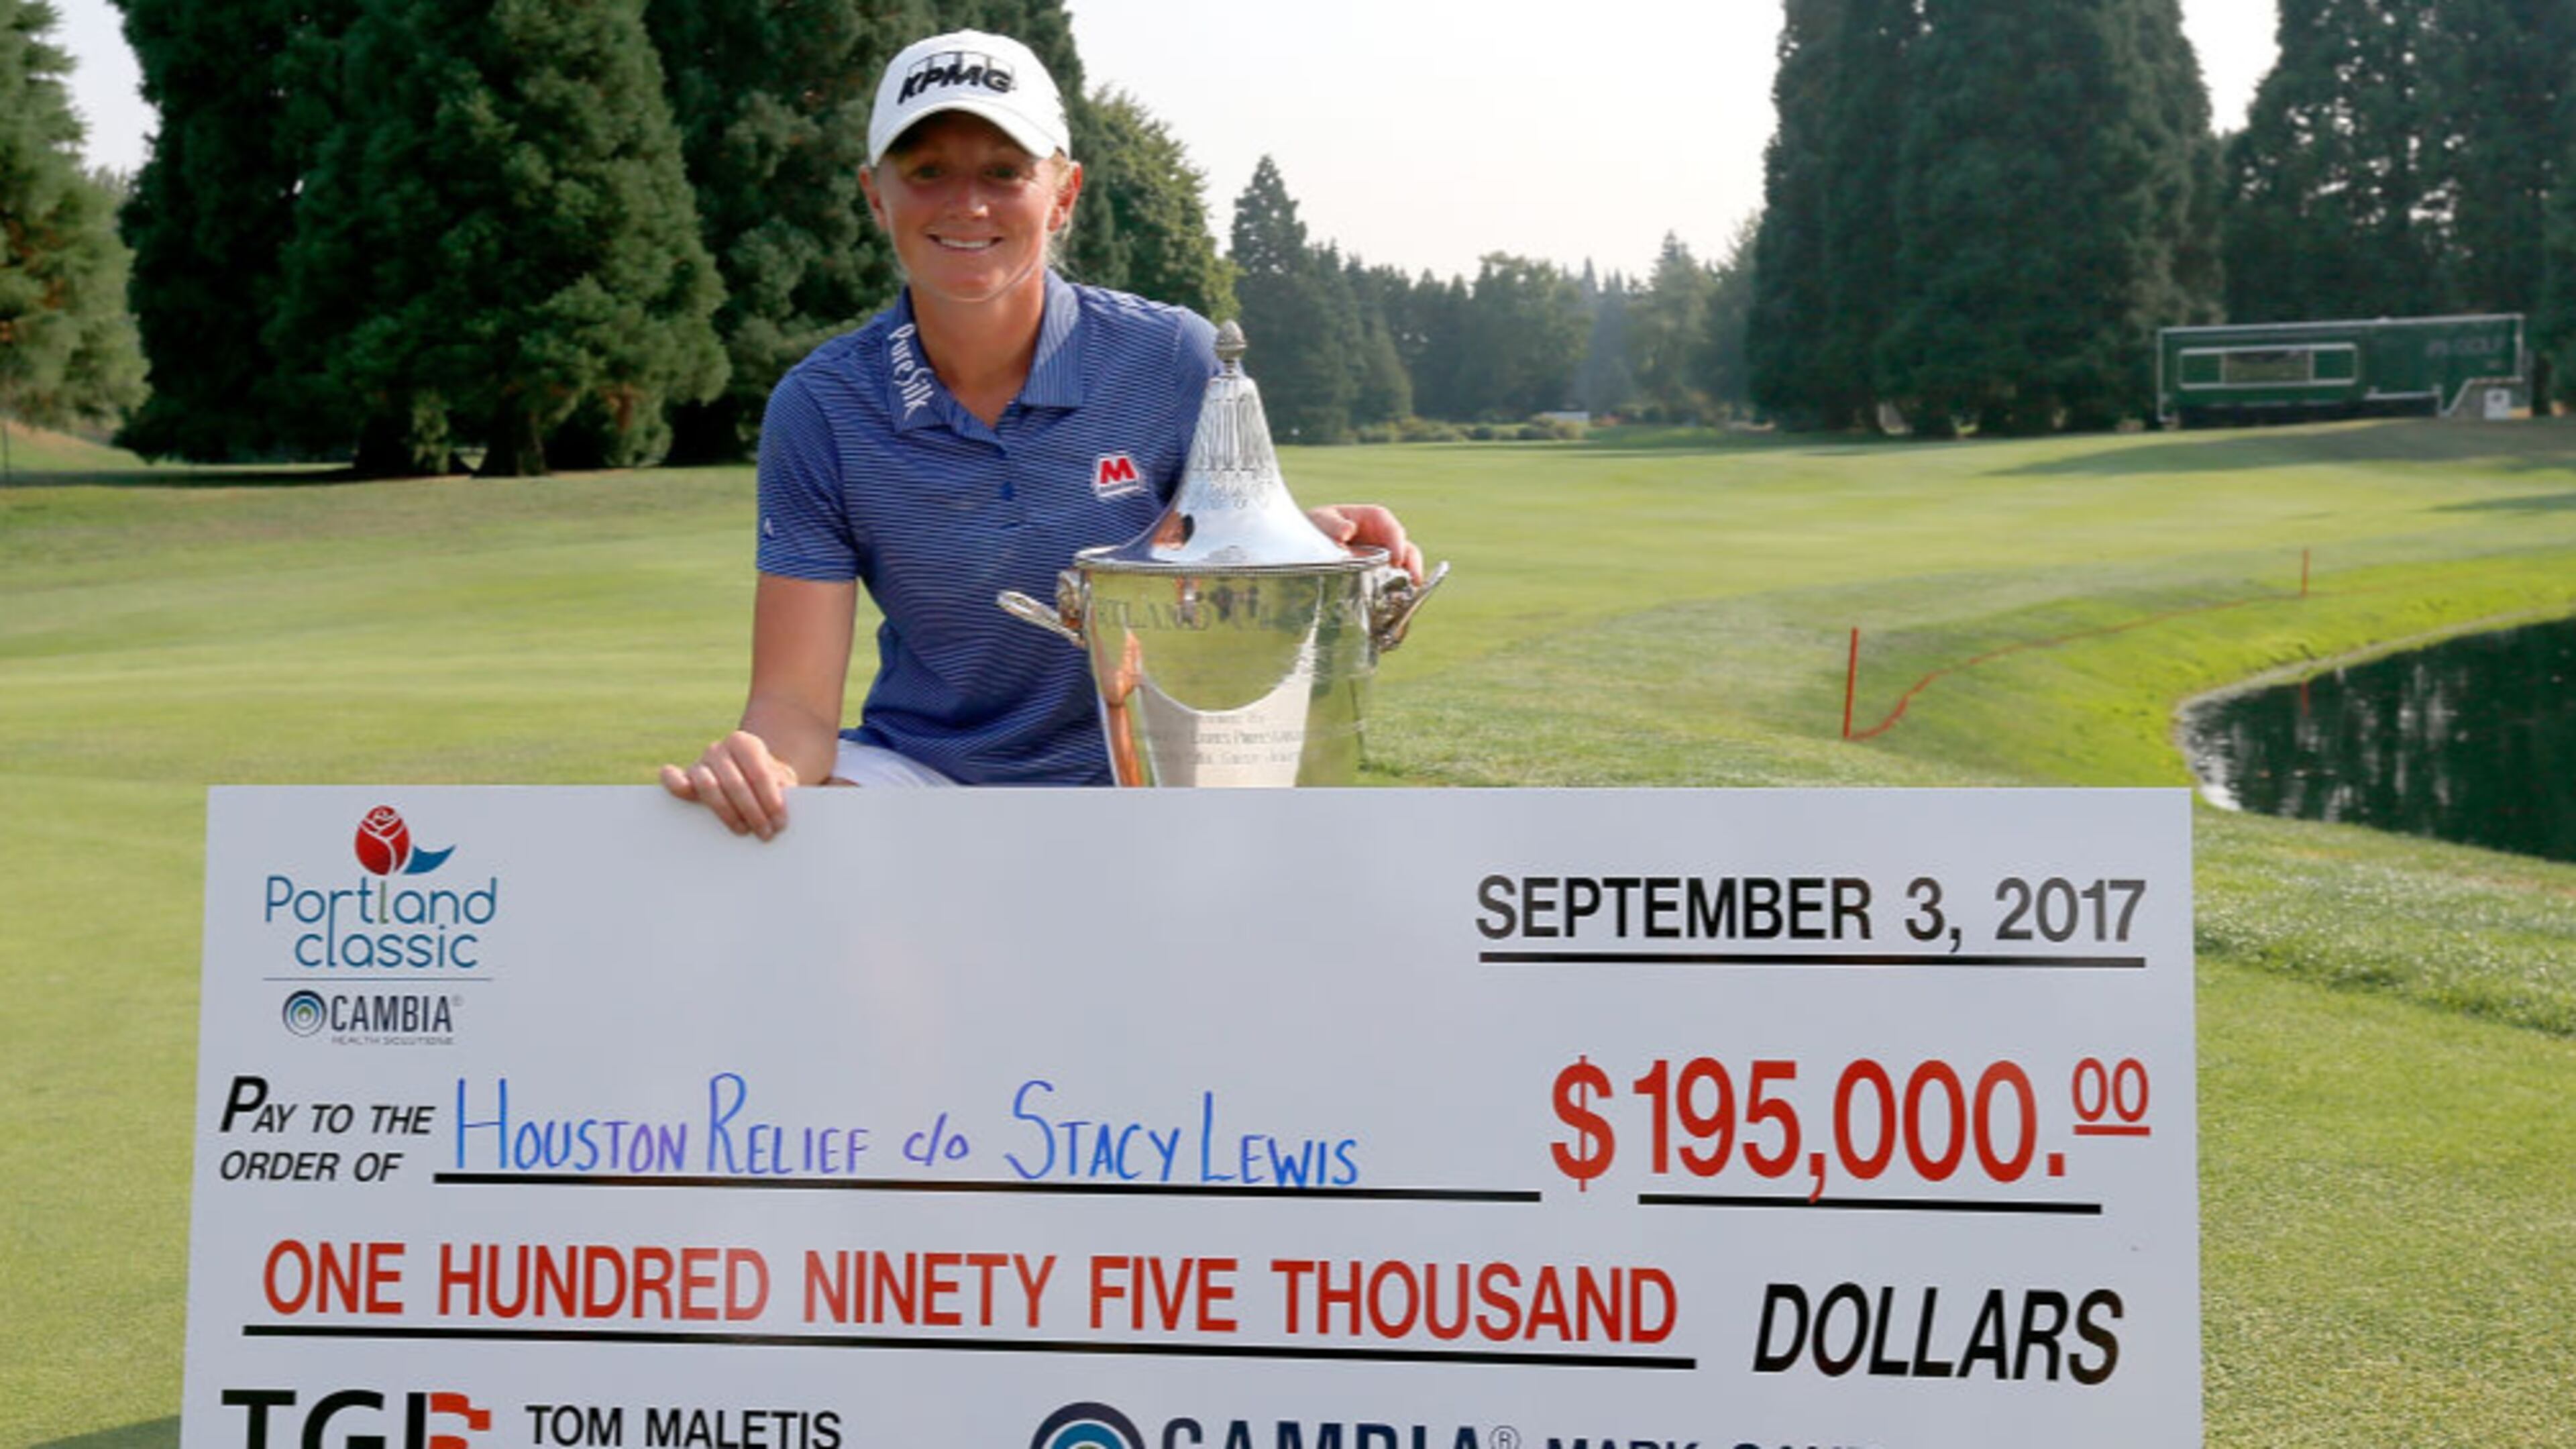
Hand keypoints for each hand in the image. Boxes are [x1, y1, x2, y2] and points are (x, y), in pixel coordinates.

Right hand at [660, 729, 799, 839]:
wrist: (750, 777)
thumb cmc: (769, 782)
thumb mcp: (783, 781)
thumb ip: (783, 790)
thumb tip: (779, 814)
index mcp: (746, 743)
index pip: (759, 774)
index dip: (770, 801)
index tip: (780, 823)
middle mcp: (720, 749)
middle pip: (735, 784)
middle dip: (752, 812)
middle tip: (765, 834)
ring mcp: (700, 762)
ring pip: (708, 786)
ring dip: (727, 812)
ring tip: (743, 830)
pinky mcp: (684, 778)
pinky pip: (673, 778)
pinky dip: (675, 785)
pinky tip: (686, 795)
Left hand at [1309, 503, 1424, 584]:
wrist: (1304, 545)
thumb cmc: (1317, 526)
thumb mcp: (1321, 520)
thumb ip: (1333, 524)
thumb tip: (1347, 531)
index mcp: (1372, 519)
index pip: (1390, 528)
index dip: (1397, 542)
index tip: (1396, 559)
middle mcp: (1381, 538)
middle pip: (1404, 547)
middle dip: (1412, 562)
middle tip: (1414, 579)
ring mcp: (1380, 557)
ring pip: (1402, 566)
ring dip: (1408, 579)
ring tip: (1410, 594)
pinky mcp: (1376, 574)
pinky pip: (1390, 581)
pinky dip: (1395, 591)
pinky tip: (1394, 603)